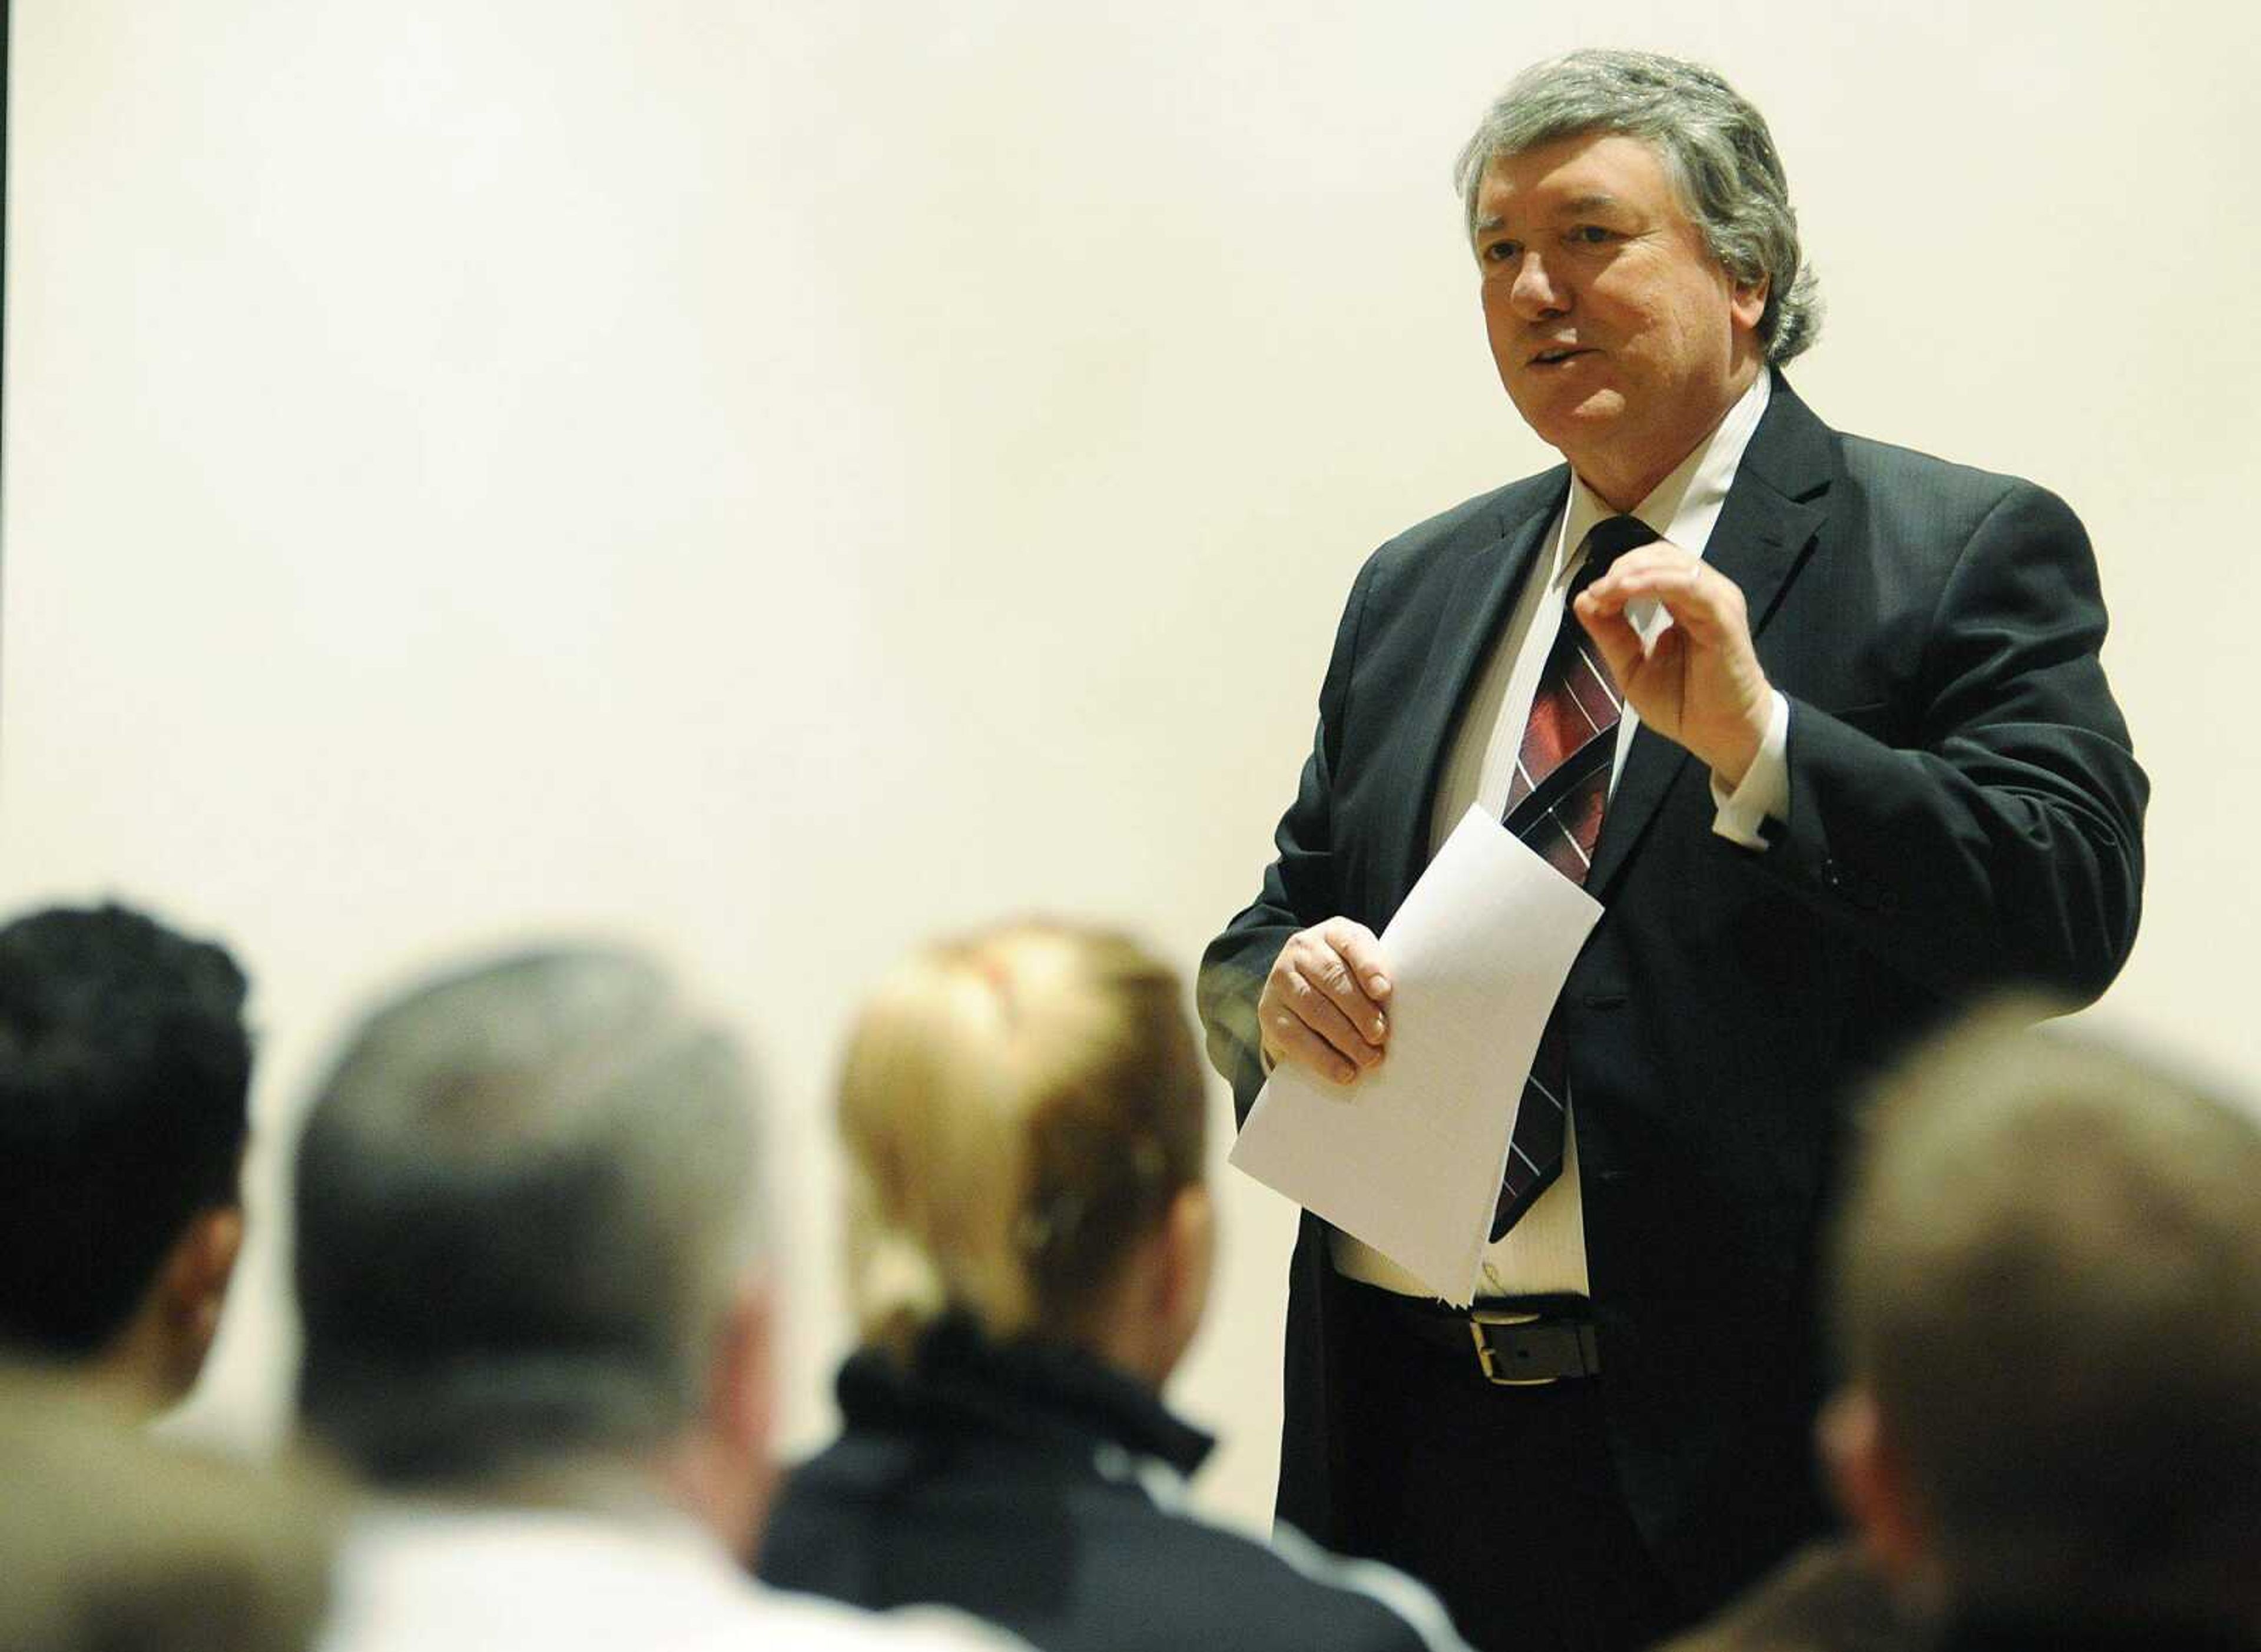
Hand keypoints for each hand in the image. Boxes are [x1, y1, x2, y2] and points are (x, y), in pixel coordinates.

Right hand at [1258, 918, 1392, 1084]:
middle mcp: (1302, 949)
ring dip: (1346, 1038)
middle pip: (1332, 979)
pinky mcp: (1269, 1011)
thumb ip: (1377, 979)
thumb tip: (1403, 1012)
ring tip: (1369, 1058)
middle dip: (1360, 1011)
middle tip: (1380, 1036)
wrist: (1297, 992)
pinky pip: (1296, 1037)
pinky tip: (1344, 1071)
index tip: (1384, 992)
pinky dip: (1323, 1058)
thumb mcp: (1361, 968)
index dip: (1368, 966)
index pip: (1351, 943)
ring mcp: (1281, 979)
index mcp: (1333, 933)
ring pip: (1315, 1009)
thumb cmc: (1345, 980)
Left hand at [1574, 544, 1772, 785]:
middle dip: (1623, 567)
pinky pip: (1689, 586)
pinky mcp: (1724, 617)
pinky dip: (1654, 583)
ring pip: (1674, 564)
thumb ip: (1610, 633)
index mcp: (1684, 602)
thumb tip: (1583, 599)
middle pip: (1661, 555)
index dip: (1618, 573)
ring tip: (1606, 591)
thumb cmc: (1686, 704)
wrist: (1721, 736)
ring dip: (1633, 572)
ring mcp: (1716, 602)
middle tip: (1598, 591)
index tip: (1592, 596)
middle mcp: (1703, 595)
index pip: (1651, 566)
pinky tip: (1627, 591)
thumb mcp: (1632, 666)